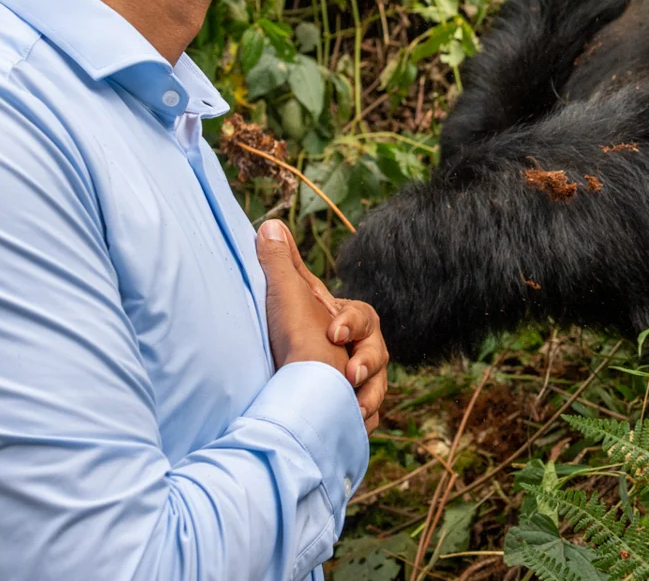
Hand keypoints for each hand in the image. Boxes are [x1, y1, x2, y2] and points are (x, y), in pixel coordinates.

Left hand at [257, 220, 389, 431]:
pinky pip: (368, 417)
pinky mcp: (351, 413)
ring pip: (378, 387)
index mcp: (341, 323)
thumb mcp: (282, 298)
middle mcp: (352, 352)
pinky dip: (361, 421)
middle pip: (379, 353)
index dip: (352, 323)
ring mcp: (355, 384)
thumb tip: (268, 224)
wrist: (281, 396)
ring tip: (355, 406)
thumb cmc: (287, 342)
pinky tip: (352, 424)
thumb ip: (279, 261)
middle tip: (350, 374)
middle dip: (368, 362)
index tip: (333, 332)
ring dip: (370, 395)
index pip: (364, 316)